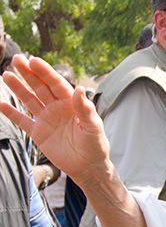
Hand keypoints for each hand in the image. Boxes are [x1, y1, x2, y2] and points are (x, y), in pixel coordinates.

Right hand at [1, 55, 110, 184]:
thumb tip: (79, 89)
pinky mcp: (38, 133)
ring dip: (18, 88)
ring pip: (29, 100)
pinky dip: (11, 113)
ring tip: (6, 75)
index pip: (56, 84)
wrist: (88, 167)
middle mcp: (57, 108)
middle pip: (40, 87)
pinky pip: (22, 120)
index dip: (45, 72)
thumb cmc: (95, 145)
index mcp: (71, 104)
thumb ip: (85, 109)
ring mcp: (47, 119)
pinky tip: (1, 103)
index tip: (33, 60)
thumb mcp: (93, 127)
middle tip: (17, 59)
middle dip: (29, 74)